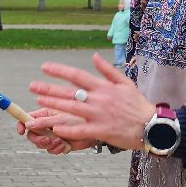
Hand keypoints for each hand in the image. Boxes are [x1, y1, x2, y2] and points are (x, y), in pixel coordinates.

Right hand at [16, 108, 90, 155]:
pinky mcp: (59, 144)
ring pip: (40, 144)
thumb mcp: (60, 118)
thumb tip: (28, 125)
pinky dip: (56, 149)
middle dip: (37, 139)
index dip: (21, 124)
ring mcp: (52, 135)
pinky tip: (64, 145)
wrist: (96, 128)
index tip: (21, 130)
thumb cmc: (80, 116)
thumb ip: (43, 122)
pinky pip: (51, 150)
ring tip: (59, 141)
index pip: (26, 119)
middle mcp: (46, 124)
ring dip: (48, 145)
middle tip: (46, 140)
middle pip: (31, 134)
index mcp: (44, 114)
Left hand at [27, 53, 155, 152]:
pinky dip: (68, 129)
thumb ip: (107, 70)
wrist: (152, 126)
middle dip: (49, 88)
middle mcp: (99, 99)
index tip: (44, 67)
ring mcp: (99, 115)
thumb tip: (94, 56)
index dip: (59, 70)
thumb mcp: (125, 83)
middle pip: (69, 92)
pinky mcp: (101, 130)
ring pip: (71, 109)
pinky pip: (81, 130)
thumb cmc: (138, 105)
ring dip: (53, 105)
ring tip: (38, 102)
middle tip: (32, 86)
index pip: (77, 75)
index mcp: (103, 87)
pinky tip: (55, 128)